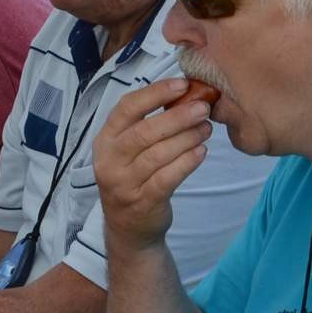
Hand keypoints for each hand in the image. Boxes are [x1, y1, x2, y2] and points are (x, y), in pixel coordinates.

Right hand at [94, 78, 212, 253]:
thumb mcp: (128, 151)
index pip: (126, 108)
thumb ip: (146, 126)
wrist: (128, 227)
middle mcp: (109, 161)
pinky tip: (201, 152)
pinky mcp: (142, 201)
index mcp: (105, 140)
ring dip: (187, 138)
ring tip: (206, 129)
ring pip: (158, 154)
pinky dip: (187, 162)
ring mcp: (123, 183)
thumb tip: (184, 96)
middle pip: (144, 132)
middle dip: (177, 117)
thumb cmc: (134, 178)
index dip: (155, 93)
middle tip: (203, 107)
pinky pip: (168, 177)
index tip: (182, 85)